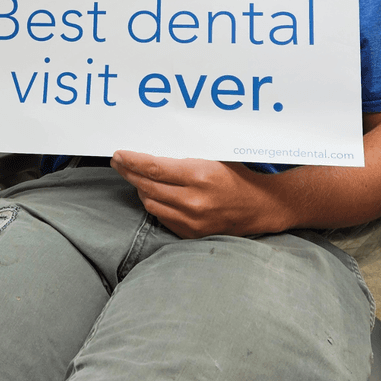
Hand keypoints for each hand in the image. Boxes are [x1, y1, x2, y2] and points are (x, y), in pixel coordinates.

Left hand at [110, 150, 285, 238]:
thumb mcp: (215, 157)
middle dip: (129, 172)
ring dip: (141, 189)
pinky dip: (155, 204)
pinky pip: (162, 217)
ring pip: (150, 203)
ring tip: (137, 177)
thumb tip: (155, 147)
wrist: (261, 207)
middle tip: (118, 162)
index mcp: (199, 176)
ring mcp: (192, 220)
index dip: (132, 161)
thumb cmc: (239, 176)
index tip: (118, 154)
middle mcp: (193, 201)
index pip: (154, 168)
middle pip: (147, 186)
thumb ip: (186, 155)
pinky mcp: (192, 234)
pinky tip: (155, 194)